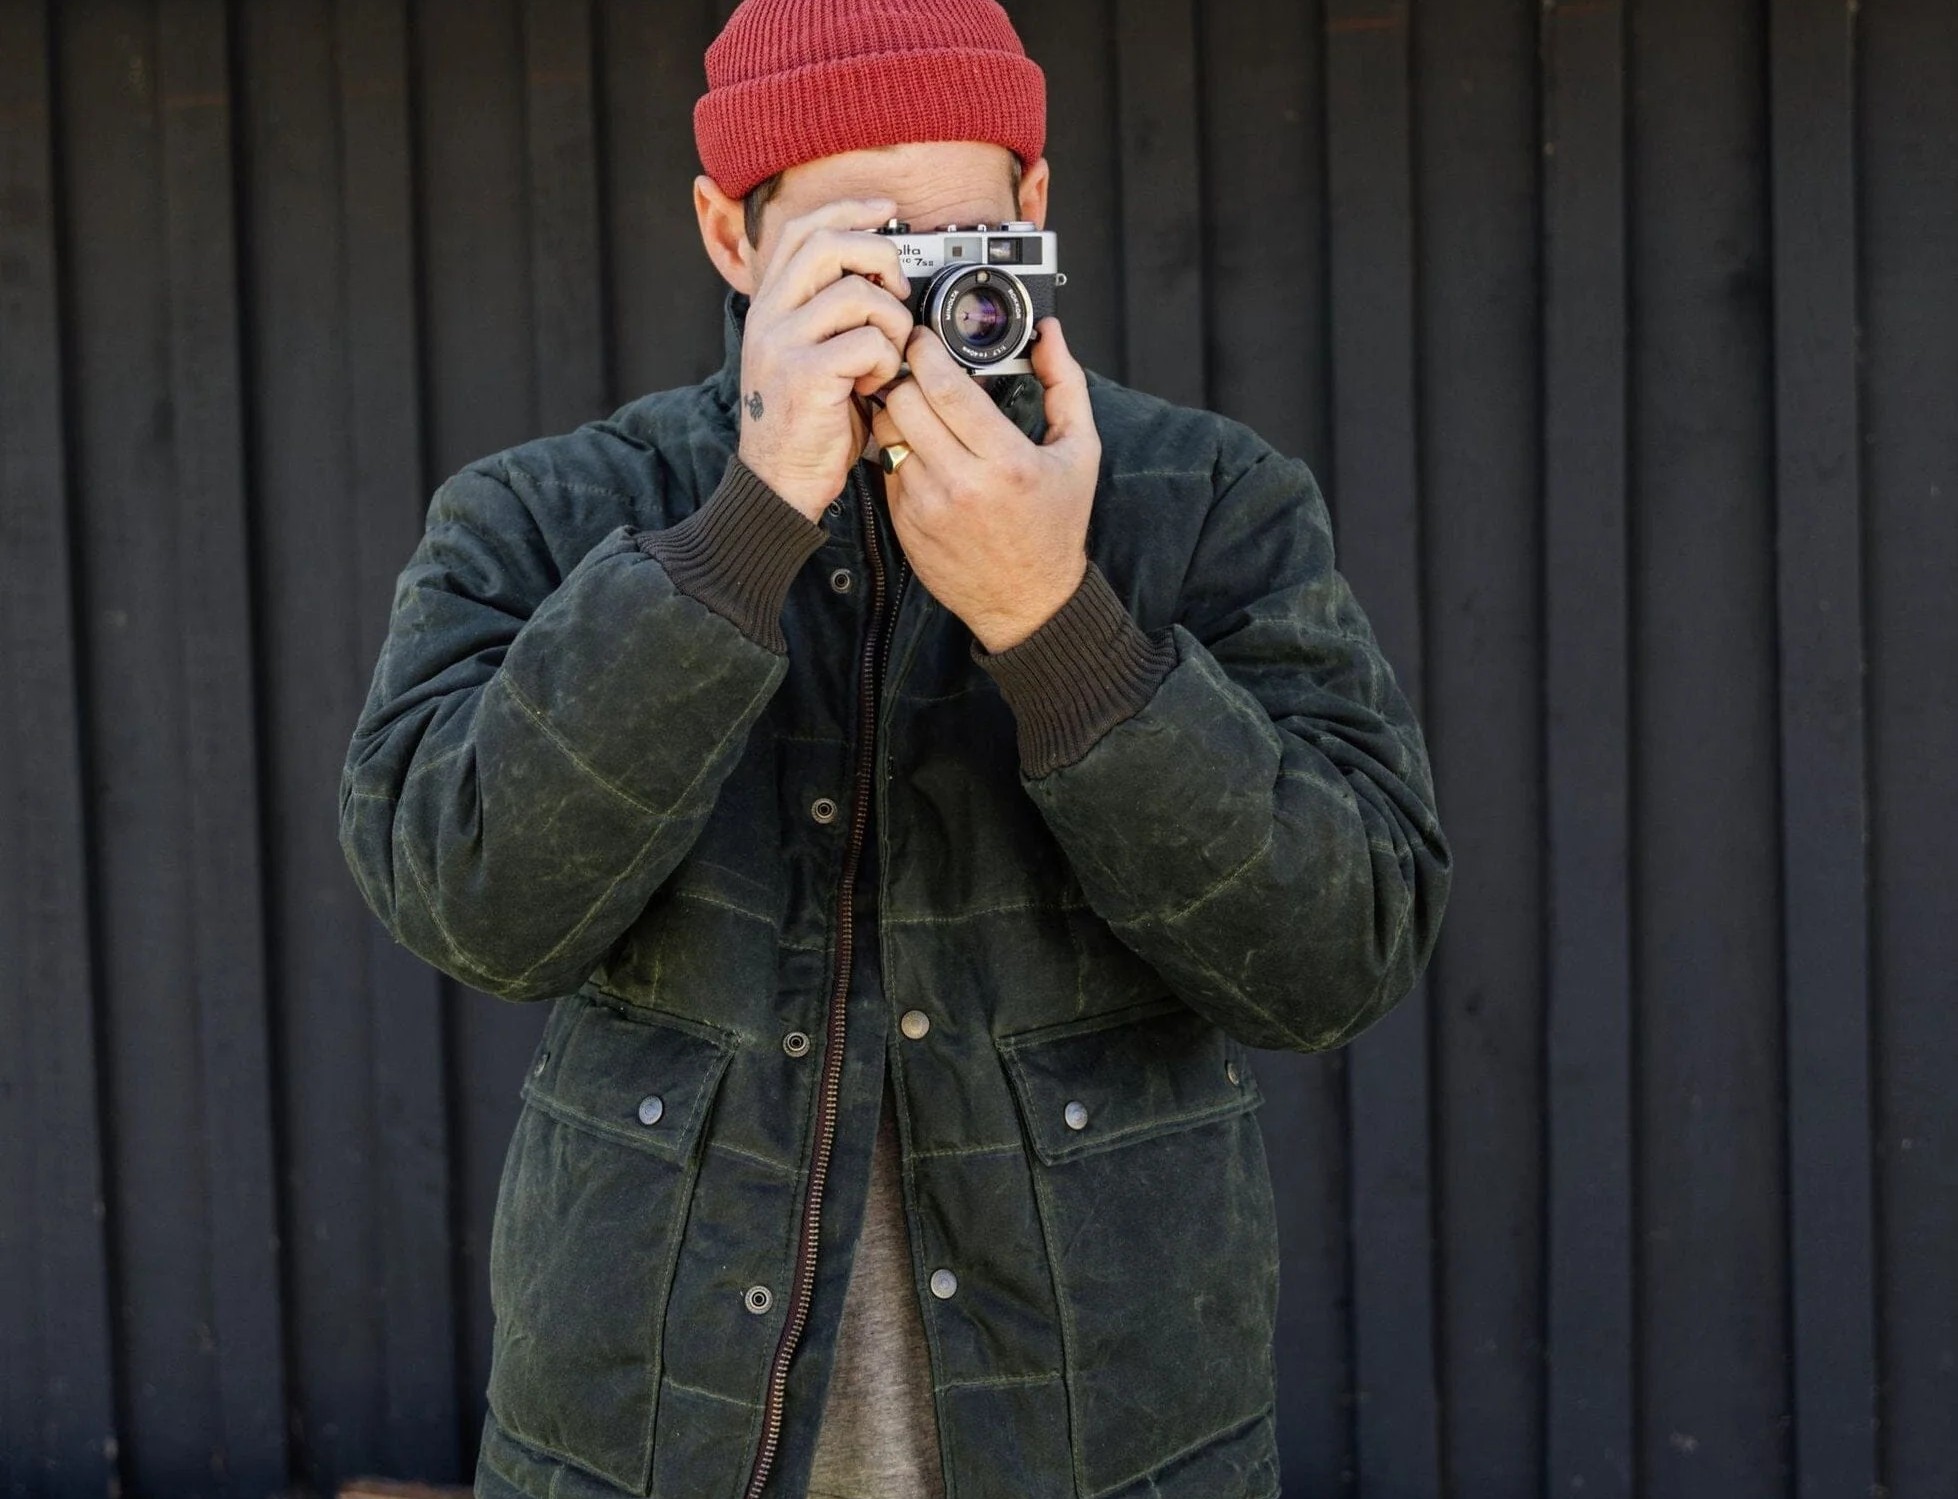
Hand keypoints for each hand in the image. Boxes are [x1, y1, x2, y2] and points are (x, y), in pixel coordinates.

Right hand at [737, 198, 915, 520]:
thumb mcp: (810, 356)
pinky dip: (886, 362)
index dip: (849, 210)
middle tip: (897, 291)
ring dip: (891, 323)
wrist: (779, 484)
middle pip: (829, 244)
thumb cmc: (806, 424)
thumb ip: (832, 316)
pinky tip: (876, 385)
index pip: (804, 230)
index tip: (886, 210)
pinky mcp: (805, 375)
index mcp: (771, 306)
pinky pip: (868, 342)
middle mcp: (770, 317)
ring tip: (887, 357)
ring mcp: (783, 344)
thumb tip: (882, 276)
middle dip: (880, 257)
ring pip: (857, 294)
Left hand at [869, 317, 1099, 652]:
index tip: (923, 337)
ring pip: (887, 430)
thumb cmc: (1055, 525)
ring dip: (895, 408)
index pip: (946, 389)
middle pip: (905, 401)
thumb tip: (1050, 333)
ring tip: (915, 403)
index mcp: (1007, 462)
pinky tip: (919, 444)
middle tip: (914, 364)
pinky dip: (896, 445)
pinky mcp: (905, 521)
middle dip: (906, 374)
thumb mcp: (1079, 451)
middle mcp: (962, 484)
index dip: (926, 352)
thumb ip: (1065, 384)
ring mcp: (927, 505)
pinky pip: (885, 464)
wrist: (1027, 600)